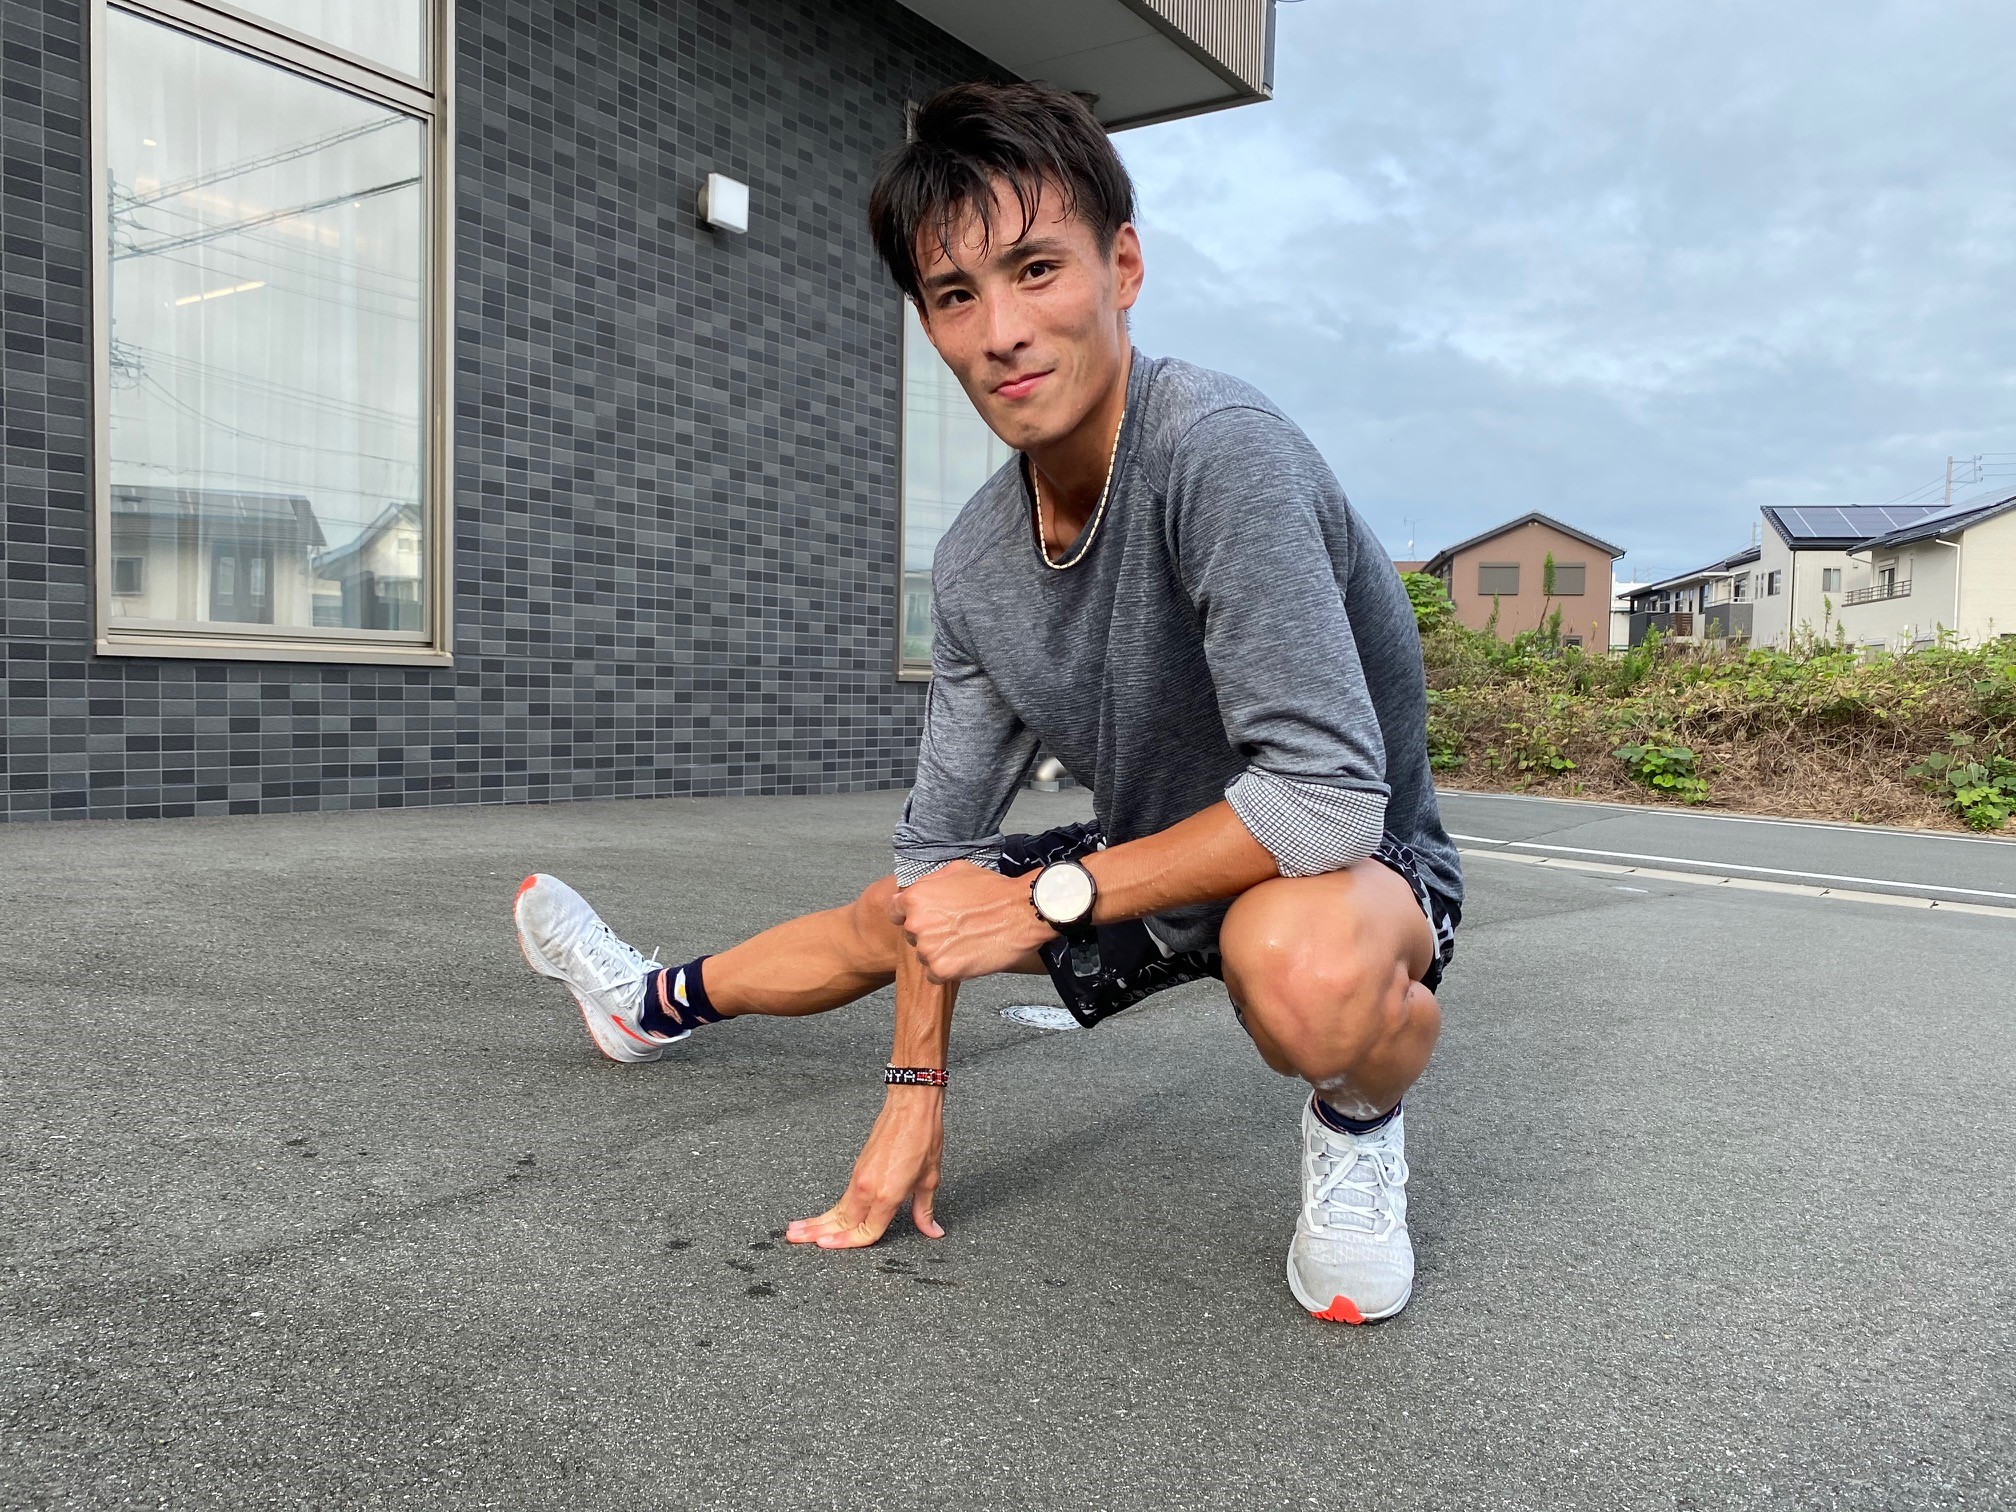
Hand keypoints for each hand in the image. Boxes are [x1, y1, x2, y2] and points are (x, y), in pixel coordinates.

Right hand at [785, 1087, 945, 1247]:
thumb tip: (933, 1231)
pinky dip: (830, 1209)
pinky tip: (822, 1215)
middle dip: (816, 1234)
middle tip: (793, 1241)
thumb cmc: (922, 1138)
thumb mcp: (929, 1179)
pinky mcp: (858, 1168)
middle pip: (841, 1221)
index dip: (847, 1243)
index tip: (826, 1248)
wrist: (910, 1107)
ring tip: (794, 1230)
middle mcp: (868, 1189)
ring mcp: (860, 1177)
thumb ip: (925, 1210)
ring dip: (815, 1221)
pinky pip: (843, 1197)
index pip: (866, 1231)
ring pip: (837, 1208)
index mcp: (887, 1196)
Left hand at [890, 860, 1053, 982]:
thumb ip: (928, 883)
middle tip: (956, 928)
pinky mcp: (943, 969)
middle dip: (930, 933)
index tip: (925, 918)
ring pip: (924, 955)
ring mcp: (928, 949)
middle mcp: (916, 924)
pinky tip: (966, 956)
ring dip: (940, 952)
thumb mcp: (956, 870)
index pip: (895, 912)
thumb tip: (910, 892)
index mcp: (915, 898)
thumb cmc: (993, 890)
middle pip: (913, 935)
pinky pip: (935, 974)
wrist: (1022, 912)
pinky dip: (948, 969)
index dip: (910, 915)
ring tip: (965, 941)